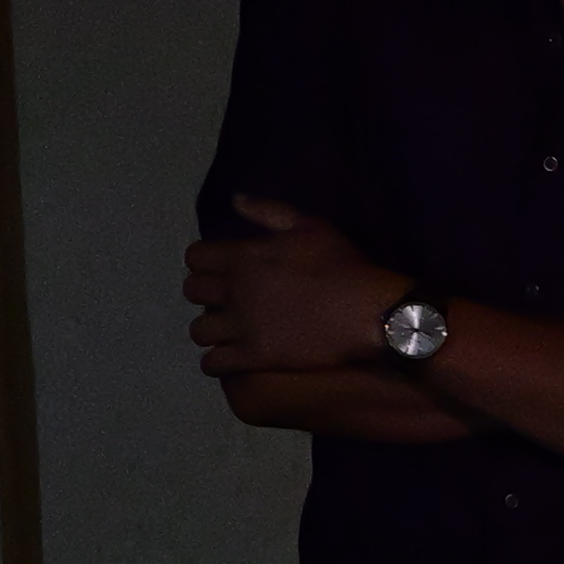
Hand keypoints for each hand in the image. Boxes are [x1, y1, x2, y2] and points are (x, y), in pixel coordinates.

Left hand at [187, 197, 412, 376]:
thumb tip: (235, 200)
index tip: (220, 268)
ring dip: (210, 329)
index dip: (204, 262)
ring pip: (199, 330)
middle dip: (205, 294)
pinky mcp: (255, 357)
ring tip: (227, 331)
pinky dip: (216, 361)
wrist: (371, 314)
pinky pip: (213, 363)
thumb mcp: (310, 227)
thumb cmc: (343, 267)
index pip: (195, 257)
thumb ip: (268, 211)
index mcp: (244, 257)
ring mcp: (243, 326)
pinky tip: (232, 357)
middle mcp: (235, 291)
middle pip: (192, 292)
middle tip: (226, 299)